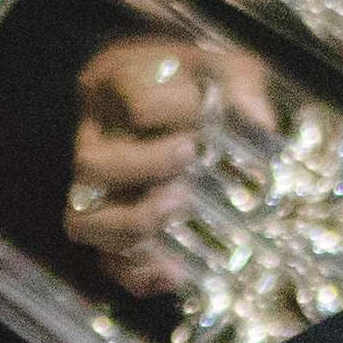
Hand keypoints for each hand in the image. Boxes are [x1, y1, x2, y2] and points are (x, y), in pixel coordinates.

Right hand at [64, 27, 272, 302]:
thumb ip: (240, 84)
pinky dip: (138, 275)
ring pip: (83, 222)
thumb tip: (258, 119)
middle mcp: (93, 138)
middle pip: (91, 165)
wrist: (188, 100)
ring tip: (179, 208)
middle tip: (189, 156)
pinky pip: (106, 265)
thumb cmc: (202, 82)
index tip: (204, 106)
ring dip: (133, 223)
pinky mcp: (112, 229)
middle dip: (143, 166)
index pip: (125, 96)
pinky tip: (175, 271)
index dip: (166, 105)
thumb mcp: (224, 67)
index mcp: (112, 83)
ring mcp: (96, 189)